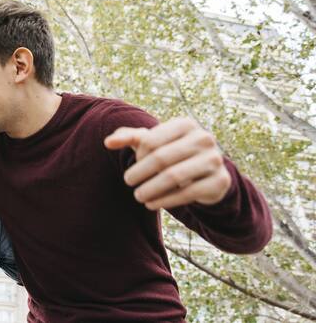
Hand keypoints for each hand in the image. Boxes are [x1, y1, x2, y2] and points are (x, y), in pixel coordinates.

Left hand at [104, 117, 231, 210]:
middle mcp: (204, 138)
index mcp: (186, 124)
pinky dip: (165, 200)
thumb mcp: (151, 142)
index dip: (138, 155)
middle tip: (128, 182)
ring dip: (151, 189)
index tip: (132, 164)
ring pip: (174, 177)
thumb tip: (107, 142)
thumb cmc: (171, 152)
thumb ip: (129, 138)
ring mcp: (215, 159)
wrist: (206, 172)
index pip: (151, 140)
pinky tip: (152, 204)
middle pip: (161, 158)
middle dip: (140, 173)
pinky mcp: (220, 181)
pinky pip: (188, 193)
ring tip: (138, 196)